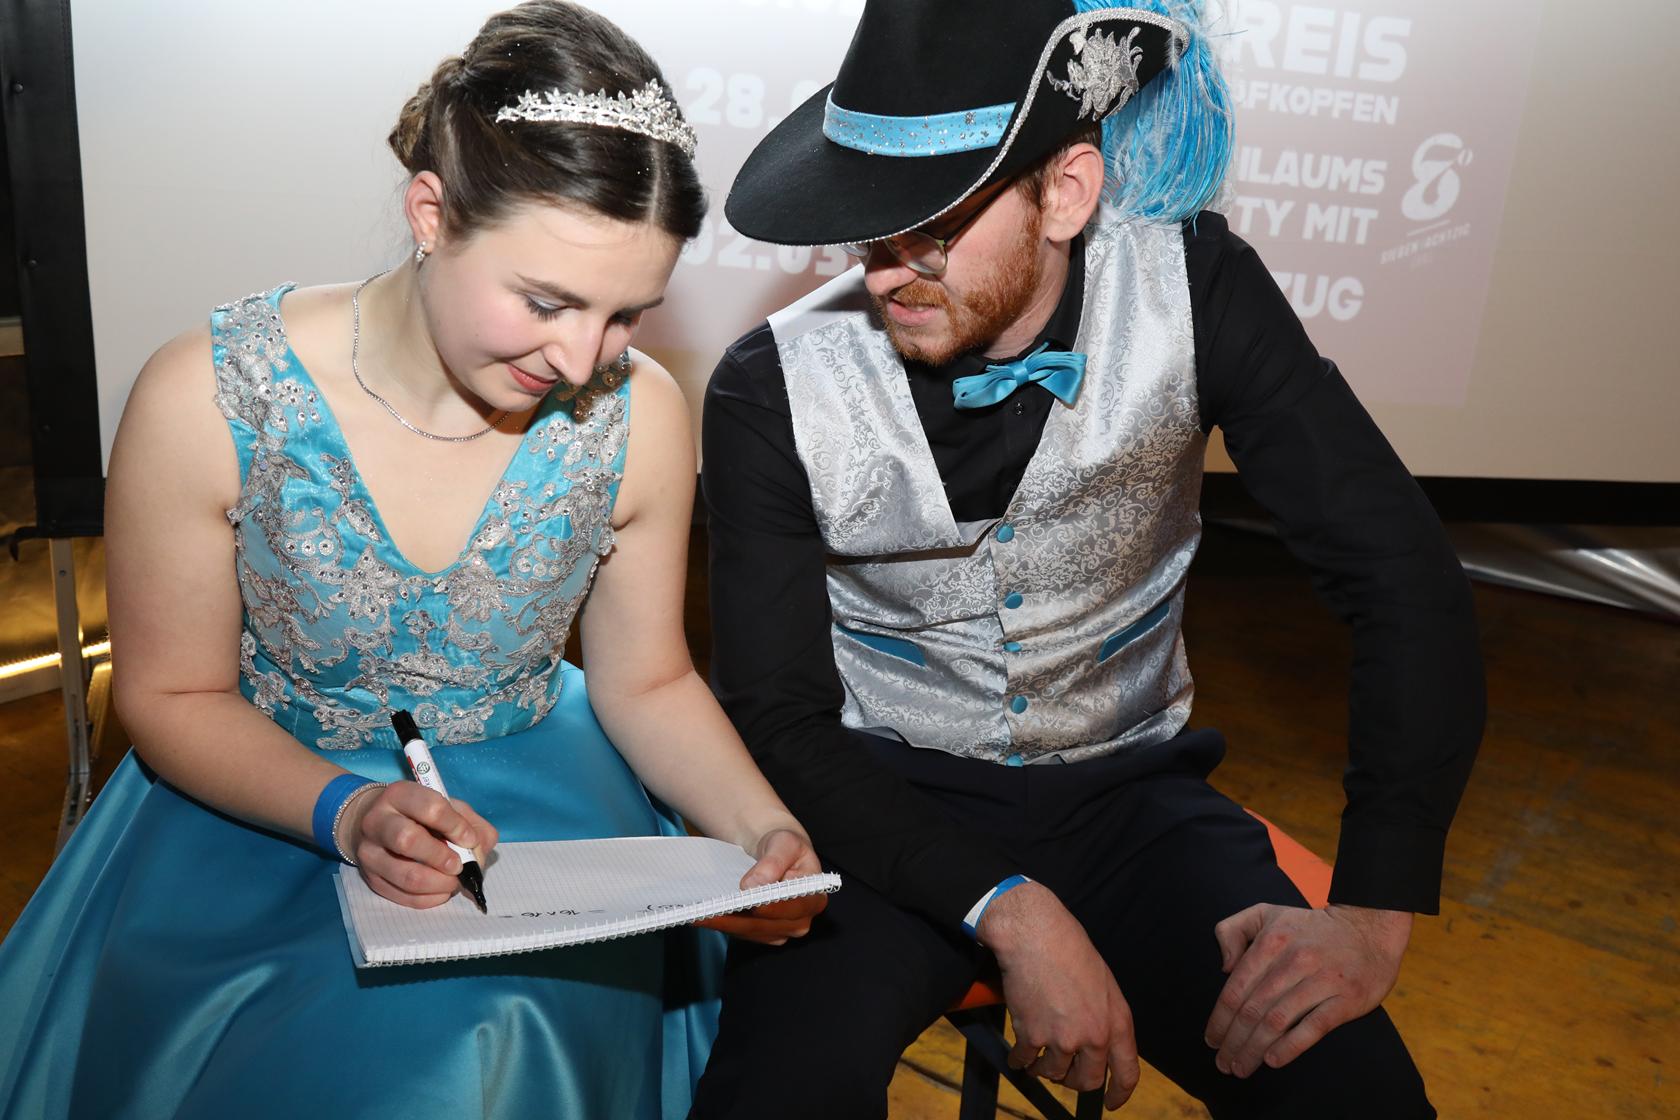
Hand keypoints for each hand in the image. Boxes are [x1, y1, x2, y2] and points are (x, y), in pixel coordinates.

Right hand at [341, 781, 498, 909]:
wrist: (377, 826)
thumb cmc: (420, 815)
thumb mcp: (448, 806)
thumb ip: (471, 824)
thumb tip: (478, 852)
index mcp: (399, 795)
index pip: (430, 808)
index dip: (455, 826)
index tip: (469, 840)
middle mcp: (377, 821)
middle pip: (408, 840)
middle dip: (441, 857)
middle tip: (458, 865)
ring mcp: (369, 853)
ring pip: (406, 875)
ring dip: (439, 883)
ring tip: (453, 881)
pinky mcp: (371, 879)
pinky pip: (403, 896)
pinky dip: (430, 898)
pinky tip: (441, 890)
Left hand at [698, 828, 826, 944]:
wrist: (773, 852)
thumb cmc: (783, 846)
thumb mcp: (784, 843)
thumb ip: (773, 862)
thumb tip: (754, 885)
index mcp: (814, 898)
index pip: (793, 907)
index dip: (771, 907)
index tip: (749, 902)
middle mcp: (800, 921)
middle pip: (767, 925)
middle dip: (739, 919)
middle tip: (710, 911)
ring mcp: (780, 930)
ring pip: (750, 932)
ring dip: (724, 924)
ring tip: (698, 914)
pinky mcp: (761, 933)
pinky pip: (741, 932)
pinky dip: (722, 925)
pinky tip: (702, 916)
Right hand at [979, 882, 1139, 1110]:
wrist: (1034, 935)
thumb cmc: (1069, 949)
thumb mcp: (1104, 984)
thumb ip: (1105, 1017)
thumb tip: (1097, 1045)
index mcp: (1117, 1021)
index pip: (1127, 1073)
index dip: (1119, 1094)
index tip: (1110, 1103)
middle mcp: (1094, 1036)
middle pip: (1087, 1081)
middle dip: (1073, 1081)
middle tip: (1062, 1072)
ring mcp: (1063, 1039)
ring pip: (1053, 1074)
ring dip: (1043, 1069)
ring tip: (1036, 1056)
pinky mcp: (1033, 1035)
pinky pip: (1025, 1061)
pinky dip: (1019, 1060)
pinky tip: (1017, 1053)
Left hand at [1204, 903, 1411, 1077]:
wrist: (1368, 929)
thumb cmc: (1308, 927)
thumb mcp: (1265, 914)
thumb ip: (1232, 930)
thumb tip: (1223, 967)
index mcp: (1271, 942)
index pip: (1236, 989)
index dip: (1219, 1019)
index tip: (1211, 1040)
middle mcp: (1294, 960)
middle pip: (1253, 1010)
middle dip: (1233, 1041)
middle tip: (1223, 1063)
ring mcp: (1322, 980)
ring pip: (1278, 1022)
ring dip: (1254, 1050)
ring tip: (1241, 1068)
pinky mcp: (1346, 998)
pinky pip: (1313, 1027)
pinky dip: (1290, 1047)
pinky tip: (1272, 1061)